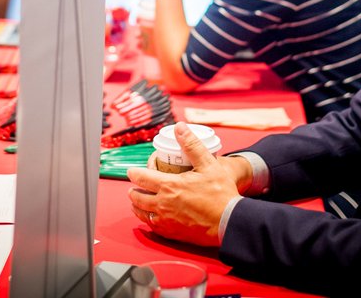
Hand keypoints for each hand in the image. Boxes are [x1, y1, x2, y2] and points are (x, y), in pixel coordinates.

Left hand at [125, 122, 241, 246]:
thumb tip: (179, 127)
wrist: (229, 222)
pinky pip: (153, 227)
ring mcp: (166, 221)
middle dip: (133, 191)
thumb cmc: (220, 193)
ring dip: (137, 207)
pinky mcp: (172, 233)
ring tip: (137, 203)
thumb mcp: (208, 164)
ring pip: (142, 214)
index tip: (131, 171)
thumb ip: (192, 145)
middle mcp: (163, 204)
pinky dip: (148, 220)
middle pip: (138, 198)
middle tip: (134, 188)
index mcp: (169, 186)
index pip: (142, 178)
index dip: (133, 173)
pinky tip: (151, 218)